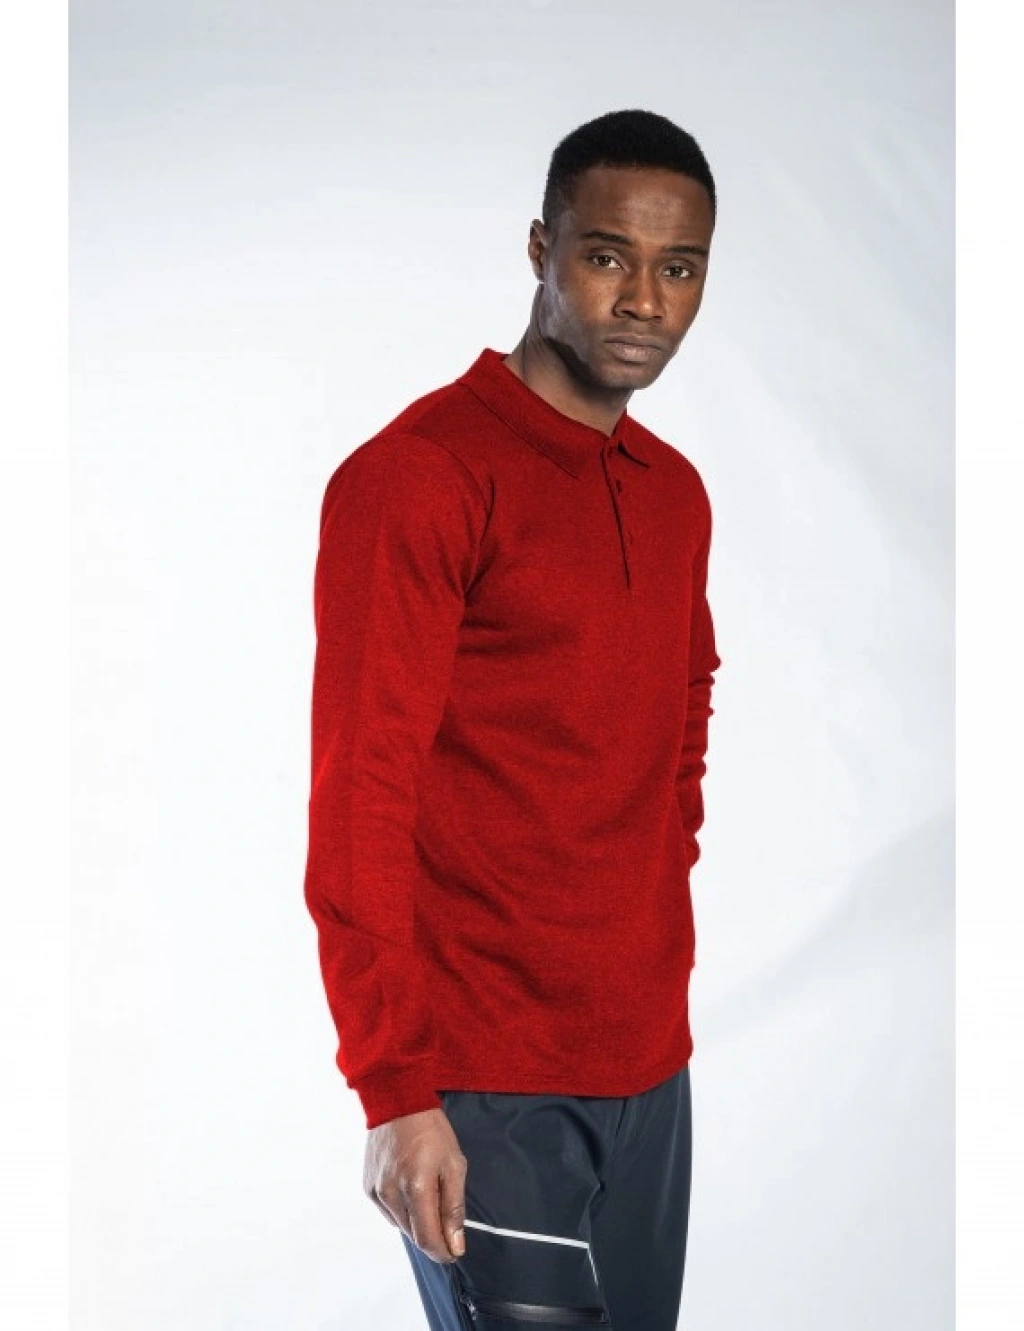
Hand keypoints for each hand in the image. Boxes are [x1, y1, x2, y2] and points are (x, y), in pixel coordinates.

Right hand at [363, 1106, 467, 1263]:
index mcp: (416, 1188)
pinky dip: (402, 1209)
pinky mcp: (368, 1187)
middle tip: (447, 1217)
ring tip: (428, 1192)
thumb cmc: (431, 1131)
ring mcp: (377, 1191)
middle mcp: (391, 1194)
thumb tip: (455, 1244)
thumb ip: (454, 1208)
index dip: (443, 1252)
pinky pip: (389, 1212)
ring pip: (401, 1225)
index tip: (455, 1252)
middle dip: (433, 1234)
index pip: (427, 1239)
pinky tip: (411, 1187)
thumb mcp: (454, 1165)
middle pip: (414, 1235)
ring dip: (417, 1221)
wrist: (398, 1102)